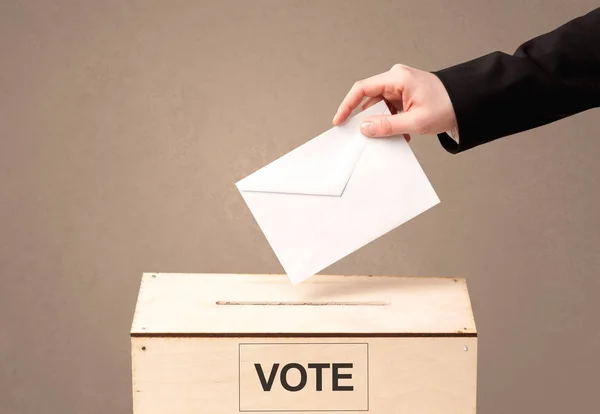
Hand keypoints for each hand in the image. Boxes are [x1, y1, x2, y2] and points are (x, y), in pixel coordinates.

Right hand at [332, 64, 457, 140]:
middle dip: (366, 118)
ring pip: (380, 105)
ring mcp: (401, 85)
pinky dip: (392, 121)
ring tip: (390, 136)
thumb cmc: (447, 108)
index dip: (348, 105)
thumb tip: (364, 128)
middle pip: (370, 98)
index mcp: (398, 78)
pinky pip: (390, 107)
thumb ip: (387, 126)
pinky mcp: (406, 93)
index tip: (339, 120)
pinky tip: (400, 134)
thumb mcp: (415, 122)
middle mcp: (397, 78)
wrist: (469, 105)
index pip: (362, 88)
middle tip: (362, 135)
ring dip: (382, 122)